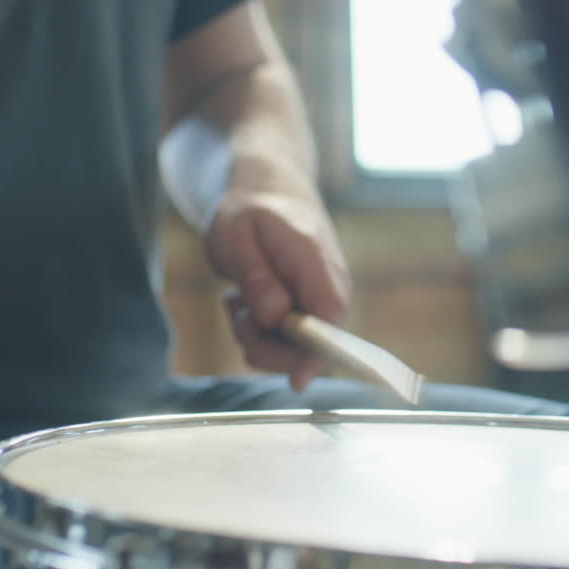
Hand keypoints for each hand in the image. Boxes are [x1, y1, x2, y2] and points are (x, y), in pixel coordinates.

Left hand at [205, 162, 350, 391]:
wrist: (267, 188)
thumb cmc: (250, 209)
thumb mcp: (237, 237)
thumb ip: (257, 278)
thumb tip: (276, 319)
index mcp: (315, 262)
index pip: (331, 317)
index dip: (317, 354)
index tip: (297, 380)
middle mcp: (327, 284)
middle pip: (311, 343)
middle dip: (266, 345)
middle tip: (237, 314)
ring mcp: (319, 297)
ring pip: (293, 345)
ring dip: (257, 334)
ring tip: (237, 298)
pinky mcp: (307, 306)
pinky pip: (284, 336)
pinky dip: (258, 327)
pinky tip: (245, 298)